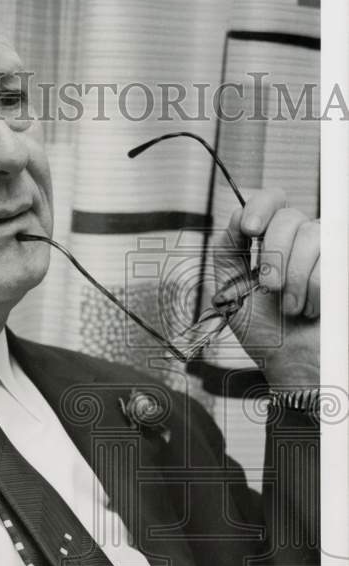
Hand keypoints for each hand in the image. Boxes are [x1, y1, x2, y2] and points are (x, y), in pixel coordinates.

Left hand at [213, 189, 318, 388]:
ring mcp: (329, 254)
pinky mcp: (342, 271)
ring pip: (313, 235)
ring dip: (294, 278)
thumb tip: (234, 215)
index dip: (260, 205)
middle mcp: (303, 241)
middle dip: (274, 253)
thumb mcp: (232, 291)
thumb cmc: (266, 334)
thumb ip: (228, 253)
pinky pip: (331, 262)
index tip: (248, 229)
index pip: (272, 201)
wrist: (292, 364)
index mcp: (275, 241)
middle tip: (269, 288)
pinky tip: (313, 309)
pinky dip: (315, 291)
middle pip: (290, 216)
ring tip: (291, 306)